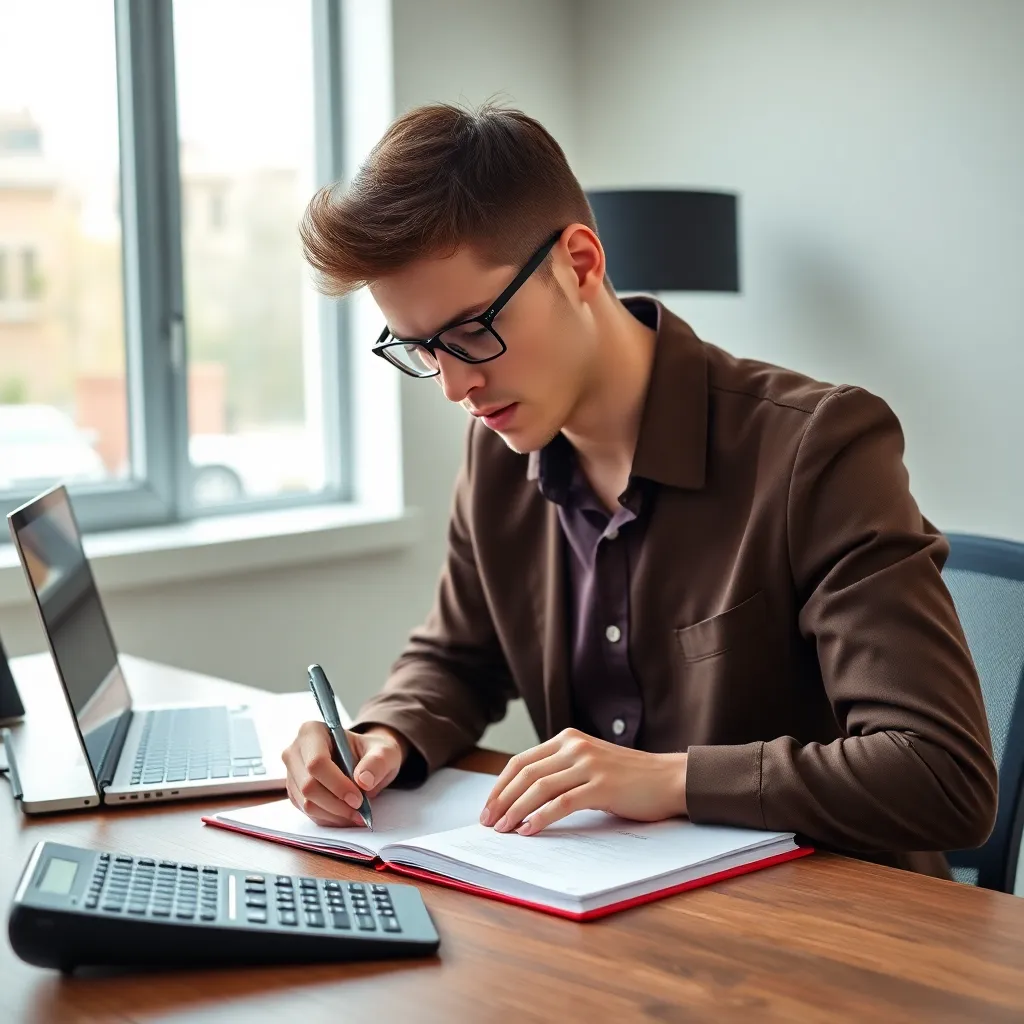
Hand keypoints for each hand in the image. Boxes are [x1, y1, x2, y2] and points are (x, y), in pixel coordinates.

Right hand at [281, 722, 407, 826]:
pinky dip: (329, 817)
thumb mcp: (384, 751)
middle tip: (360, 811)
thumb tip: (364, 780)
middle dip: (336, 803)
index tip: (358, 798)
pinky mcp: (295, 792)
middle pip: (308, 785)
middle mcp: (296, 751)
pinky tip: (346, 814)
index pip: (317, 762)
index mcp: (312, 731)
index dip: (337, 784)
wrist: (364, 759)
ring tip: (357, 814)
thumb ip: (377, 762)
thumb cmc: (371, 751)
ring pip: (307, 802)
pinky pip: (308, 812)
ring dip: (334, 814)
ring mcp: (292, 773)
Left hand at [479, 728, 687, 835]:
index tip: (488, 807)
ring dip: (516, 810)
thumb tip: (525, 799)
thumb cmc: (630, 778)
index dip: (500, 785)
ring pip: (540, 787)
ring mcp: (589, 764)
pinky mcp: (602, 785)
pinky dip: (541, 817)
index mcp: (568, 739)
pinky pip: (563, 802)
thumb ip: (562, 772)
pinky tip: (529, 830)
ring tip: (504, 830)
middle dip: (502, 800)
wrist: (670, 778)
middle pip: (525, 773)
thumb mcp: (590, 765)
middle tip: (489, 822)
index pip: (521, 761)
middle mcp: (575, 746)